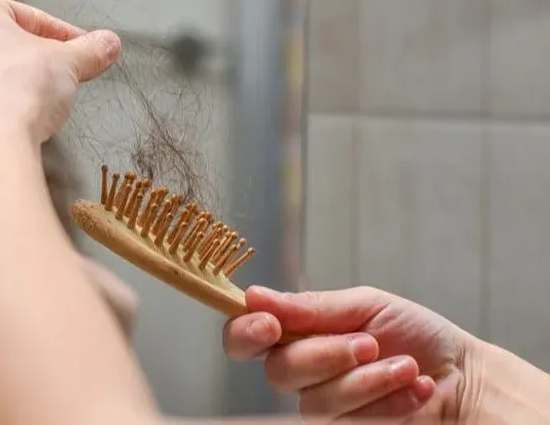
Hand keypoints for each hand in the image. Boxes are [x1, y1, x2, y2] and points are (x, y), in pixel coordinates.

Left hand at [0, 0, 120, 163]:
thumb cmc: (22, 89)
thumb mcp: (69, 62)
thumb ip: (89, 50)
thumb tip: (109, 43)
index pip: (24, 16)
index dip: (59, 33)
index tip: (80, 48)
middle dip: (30, 61)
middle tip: (59, 76)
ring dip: (8, 90)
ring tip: (38, 107)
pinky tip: (13, 130)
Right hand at [223, 286, 483, 422]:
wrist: (464, 378)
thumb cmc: (415, 334)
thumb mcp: (366, 306)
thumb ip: (311, 307)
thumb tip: (255, 297)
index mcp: (297, 334)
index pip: (244, 338)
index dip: (244, 333)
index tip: (269, 325)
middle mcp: (302, 372)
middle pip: (278, 372)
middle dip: (327, 355)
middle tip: (369, 344)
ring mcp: (323, 406)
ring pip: (315, 402)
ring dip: (368, 381)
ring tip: (406, 366)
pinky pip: (348, 422)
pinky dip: (388, 401)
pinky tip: (415, 388)